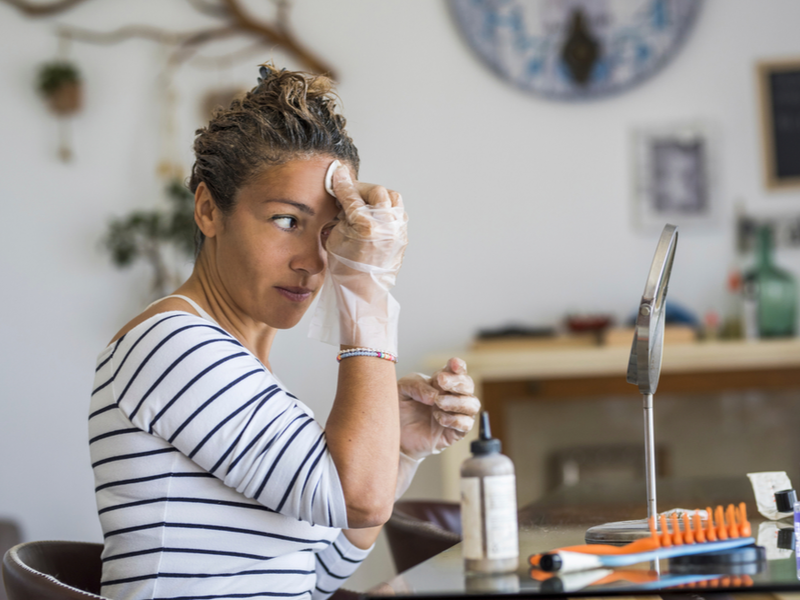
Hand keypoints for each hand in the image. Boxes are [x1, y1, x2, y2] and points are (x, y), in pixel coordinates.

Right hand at [309, 164, 407, 353]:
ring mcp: (398, 232)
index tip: (337, 174)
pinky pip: (397, 213)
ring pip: (393, 199)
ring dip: (378, 197)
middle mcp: (387, 227)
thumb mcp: (335, 238)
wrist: (363, 292)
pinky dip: (386, 210)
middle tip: (349, 192)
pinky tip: (373, 216)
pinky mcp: (403, 237)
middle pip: (377, 192)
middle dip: (362, 190)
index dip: (342, 184)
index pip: (352, 196)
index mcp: (367, 227)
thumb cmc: (346, 270)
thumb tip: (344, 196)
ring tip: (363, 203)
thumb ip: (342, 214)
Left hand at [398, 358, 480, 459]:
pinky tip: (439, 418)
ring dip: (457, 401)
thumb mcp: (402, 389)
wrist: (394, 433)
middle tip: (441, 382)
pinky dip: (455, 420)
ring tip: (438, 402)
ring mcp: (455, 415)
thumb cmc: (401, 408)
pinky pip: (466, 425)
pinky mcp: (454, 433)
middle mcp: (452, 397)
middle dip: (457, 382)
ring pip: (473, 405)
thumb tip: (434, 395)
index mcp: (441, 383)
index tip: (453, 364)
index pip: (458, 371)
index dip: (459, 366)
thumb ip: (416, 385)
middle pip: (468, 385)